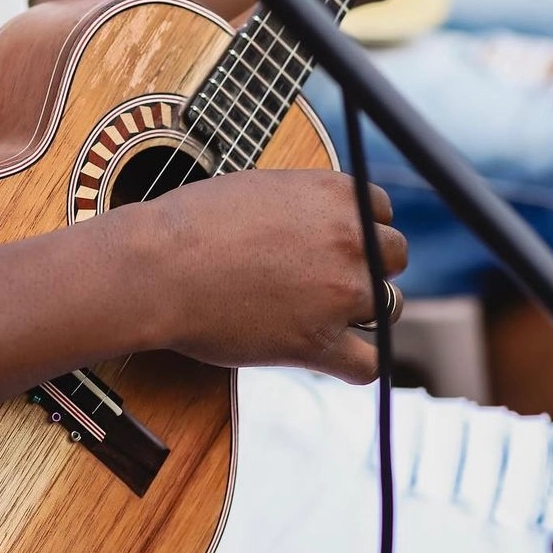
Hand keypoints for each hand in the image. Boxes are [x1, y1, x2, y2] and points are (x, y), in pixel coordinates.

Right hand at [139, 169, 405, 383]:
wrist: (157, 266)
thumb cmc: (192, 222)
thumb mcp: (260, 188)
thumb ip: (306, 202)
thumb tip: (326, 219)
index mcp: (334, 193)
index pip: (381, 210)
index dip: (360, 226)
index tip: (337, 241)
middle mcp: (349, 239)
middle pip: (395, 255)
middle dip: (368, 264)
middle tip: (330, 275)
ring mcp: (338, 294)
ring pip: (389, 306)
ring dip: (363, 310)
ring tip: (322, 311)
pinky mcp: (318, 344)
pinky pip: (369, 364)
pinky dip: (357, 362)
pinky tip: (333, 353)